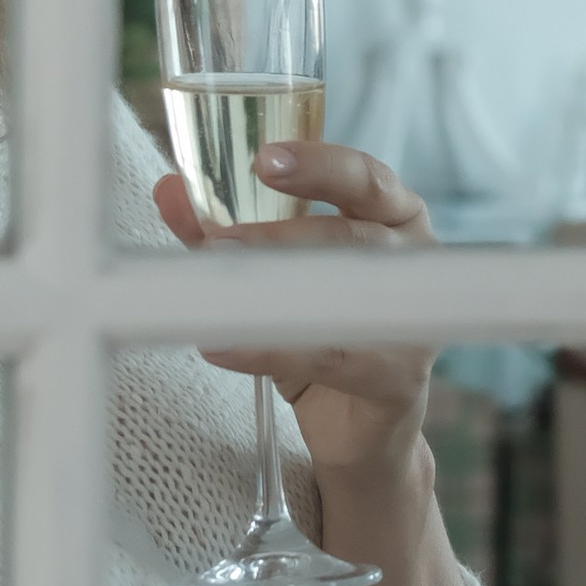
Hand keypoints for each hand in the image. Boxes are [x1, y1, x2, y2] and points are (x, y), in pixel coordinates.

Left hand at [153, 142, 436, 489]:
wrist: (359, 426)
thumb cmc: (325, 330)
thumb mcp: (274, 274)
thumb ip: (226, 230)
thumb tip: (169, 190)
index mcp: (395, 218)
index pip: (365, 178)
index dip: (318, 165)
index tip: (264, 159)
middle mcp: (416, 263)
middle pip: (352, 236)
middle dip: (280, 235)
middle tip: (217, 242)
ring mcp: (413, 323)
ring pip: (347, 294)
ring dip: (276, 289)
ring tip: (218, 288)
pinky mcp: (397, 378)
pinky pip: (332, 358)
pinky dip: (270, 350)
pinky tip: (220, 344)